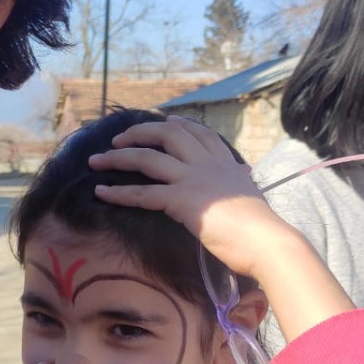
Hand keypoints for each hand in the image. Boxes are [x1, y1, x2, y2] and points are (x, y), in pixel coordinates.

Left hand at [87, 116, 283, 280]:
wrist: (267, 242)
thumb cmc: (261, 228)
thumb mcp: (250, 195)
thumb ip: (239, 182)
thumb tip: (242, 176)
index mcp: (225, 163)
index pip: (199, 133)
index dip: (177, 125)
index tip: (163, 121)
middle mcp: (207, 164)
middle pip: (167, 135)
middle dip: (139, 133)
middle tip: (118, 139)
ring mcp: (193, 180)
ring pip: (148, 159)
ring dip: (118, 158)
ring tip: (96, 161)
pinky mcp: (183, 201)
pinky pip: (144, 194)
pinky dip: (119, 192)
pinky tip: (101, 193)